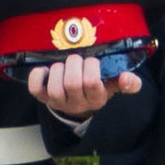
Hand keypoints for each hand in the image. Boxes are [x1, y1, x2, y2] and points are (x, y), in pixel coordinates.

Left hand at [30, 53, 145, 124]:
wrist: (81, 104)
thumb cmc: (98, 88)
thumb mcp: (115, 85)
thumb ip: (129, 82)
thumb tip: (127, 77)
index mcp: (96, 98)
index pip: (92, 82)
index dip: (91, 66)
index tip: (92, 61)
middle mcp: (77, 104)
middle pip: (72, 83)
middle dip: (74, 63)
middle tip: (77, 60)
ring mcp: (58, 102)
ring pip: (54, 87)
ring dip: (58, 69)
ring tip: (64, 66)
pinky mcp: (43, 98)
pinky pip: (35, 88)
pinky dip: (38, 76)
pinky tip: (45, 70)